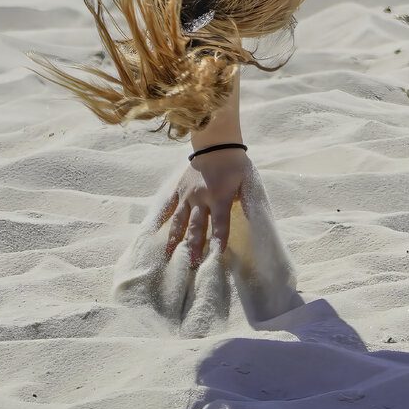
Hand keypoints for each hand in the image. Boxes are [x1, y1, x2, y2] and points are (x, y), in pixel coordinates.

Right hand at [158, 148, 248, 267]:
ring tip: (169, 256)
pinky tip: (154, 232)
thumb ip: (248, 201)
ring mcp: (187, 194)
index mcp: (220, 197)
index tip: (215, 257)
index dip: (218, 241)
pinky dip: (162, 219)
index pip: (220, 224)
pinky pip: (168, 206)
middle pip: (196, 227)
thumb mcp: (247, 181)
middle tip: (190, 265)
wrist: (216, 143)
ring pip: (179, 221)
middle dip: (194, 247)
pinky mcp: (179, 189)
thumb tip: (254, 220)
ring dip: (175, 239)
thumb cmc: (235, 164)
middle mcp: (201, 198)